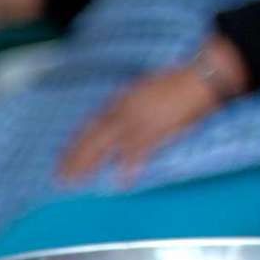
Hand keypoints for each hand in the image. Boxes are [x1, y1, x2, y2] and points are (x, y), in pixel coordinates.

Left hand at [57, 39, 243, 183]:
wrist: (199, 77)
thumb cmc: (177, 81)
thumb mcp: (145, 89)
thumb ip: (131, 105)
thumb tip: (122, 120)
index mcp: (122, 100)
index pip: (92, 125)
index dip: (77, 142)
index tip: (65, 157)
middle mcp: (124, 111)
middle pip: (93, 138)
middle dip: (75, 158)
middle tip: (61, 177)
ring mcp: (138, 121)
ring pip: (107, 146)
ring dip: (90, 164)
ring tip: (76, 182)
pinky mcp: (156, 130)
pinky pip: (138, 152)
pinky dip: (129, 167)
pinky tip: (120, 182)